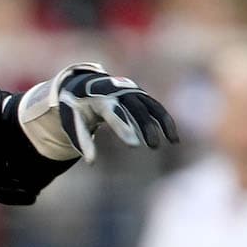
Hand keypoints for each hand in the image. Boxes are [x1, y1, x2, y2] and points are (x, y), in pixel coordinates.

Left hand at [19, 63, 178, 163]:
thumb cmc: (76, 107)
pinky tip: (173, 138)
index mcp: (98, 98)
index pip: (113, 113)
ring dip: (163, 122)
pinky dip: (165, 120)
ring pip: (151, 105)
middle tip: (153, 146)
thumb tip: (91, 162)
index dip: (123, 128)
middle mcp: (117, 92)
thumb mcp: (73, 122)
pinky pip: (155, 107)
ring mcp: (130, 91)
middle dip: (146, 127)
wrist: (81, 84)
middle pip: (136, 109)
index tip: (133, 144)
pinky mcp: (138, 95)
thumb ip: (82, 141)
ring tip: (172, 142)